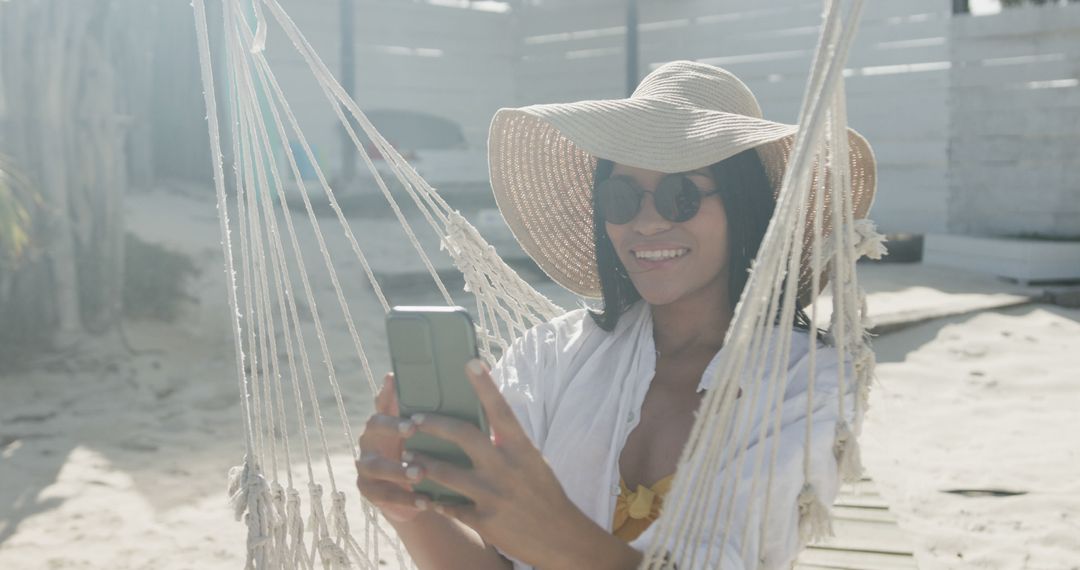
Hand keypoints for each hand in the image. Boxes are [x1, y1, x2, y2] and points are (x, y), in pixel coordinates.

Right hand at [355, 372, 427, 521]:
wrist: (419, 494)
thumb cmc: (429, 454)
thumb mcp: (434, 433)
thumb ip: (440, 410)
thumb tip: (466, 377)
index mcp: (387, 419)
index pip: (384, 399)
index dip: (388, 391)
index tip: (397, 381)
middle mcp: (372, 438)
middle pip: (374, 425)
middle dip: (392, 426)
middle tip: (412, 428)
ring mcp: (367, 465)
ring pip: (375, 465)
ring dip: (398, 468)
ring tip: (420, 472)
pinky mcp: (369, 490)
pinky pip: (383, 495)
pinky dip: (405, 498)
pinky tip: (425, 501)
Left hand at [400, 359, 593, 566]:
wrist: (559, 537)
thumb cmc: (543, 492)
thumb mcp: (531, 460)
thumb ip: (506, 442)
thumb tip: (482, 421)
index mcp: (521, 448)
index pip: (501, 409)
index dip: (485, 385)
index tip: (470, 362)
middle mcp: (505, 467)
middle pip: (462, 436)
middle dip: (433, 425)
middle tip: (412, 421)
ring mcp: (493, 495)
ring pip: (445, 473)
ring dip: (423, 464)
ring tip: (408, 457)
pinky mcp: (484, 520)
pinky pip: (449, 507)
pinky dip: (434, 501)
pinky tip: (423, 496)